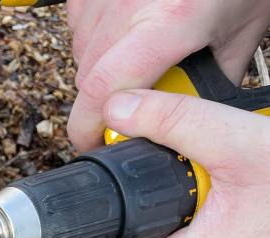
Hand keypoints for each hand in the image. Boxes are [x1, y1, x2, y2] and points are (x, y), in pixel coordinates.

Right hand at [65, 0, 269, 150]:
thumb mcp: (240, 39)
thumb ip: (210, 85)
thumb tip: (183, 126)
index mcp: (171, 20)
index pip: (105, 89)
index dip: (87, 127)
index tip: (92, 143)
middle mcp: (131, 3)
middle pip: (88, 78)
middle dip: (102, 101)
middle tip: (129, 106)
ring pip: (79, 54)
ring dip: (98, 69)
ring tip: (134, 61)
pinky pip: (77, 26)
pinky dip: (93, 39)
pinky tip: (122, 36)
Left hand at [93, 89, 269, 237]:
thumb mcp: (238, 144)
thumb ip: (172, 123)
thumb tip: (118, 110)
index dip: (110, 225)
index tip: (120, 194)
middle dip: (158, 217)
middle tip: (183, 179)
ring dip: (193, 224)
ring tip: (223, 190)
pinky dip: (222, 235)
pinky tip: (249, 206)